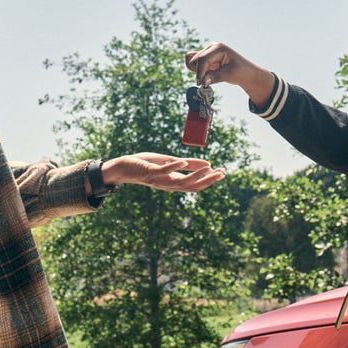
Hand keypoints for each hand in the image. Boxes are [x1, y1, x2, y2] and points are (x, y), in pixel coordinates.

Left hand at [101, 152, 224, 192]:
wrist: (124, 167)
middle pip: (192, 186)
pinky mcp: (150, 173)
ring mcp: (159, 180)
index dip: (209, 180)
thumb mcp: (169, 162)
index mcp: (174, 182)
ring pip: (181, 182)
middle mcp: (168, 184)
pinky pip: (163, 172)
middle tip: (221, 173)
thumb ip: (187, 164)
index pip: (195, 185)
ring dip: (196, 175)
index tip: (222, 173)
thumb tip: (207, 163)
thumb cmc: (146, 165)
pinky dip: (174, 168)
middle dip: (208, 180)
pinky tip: (183, 162)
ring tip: (209, 167)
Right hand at [184, 42, 274, 105]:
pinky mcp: (206, 58)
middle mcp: (211, 47)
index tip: (200, 83)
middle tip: (207, 82)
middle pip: (195, 60)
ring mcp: (208, 52)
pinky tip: (206, 75)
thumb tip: (204, 81)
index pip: (203, 59)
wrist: (246, 73)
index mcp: (218, 48)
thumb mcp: (230, 74)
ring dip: (196, 71)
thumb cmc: (241, 72)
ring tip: (209, 77)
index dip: (199, 72)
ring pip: (192, 61)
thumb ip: (216, 77)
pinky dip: (196, 71)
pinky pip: (194, 64)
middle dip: (198, 72)